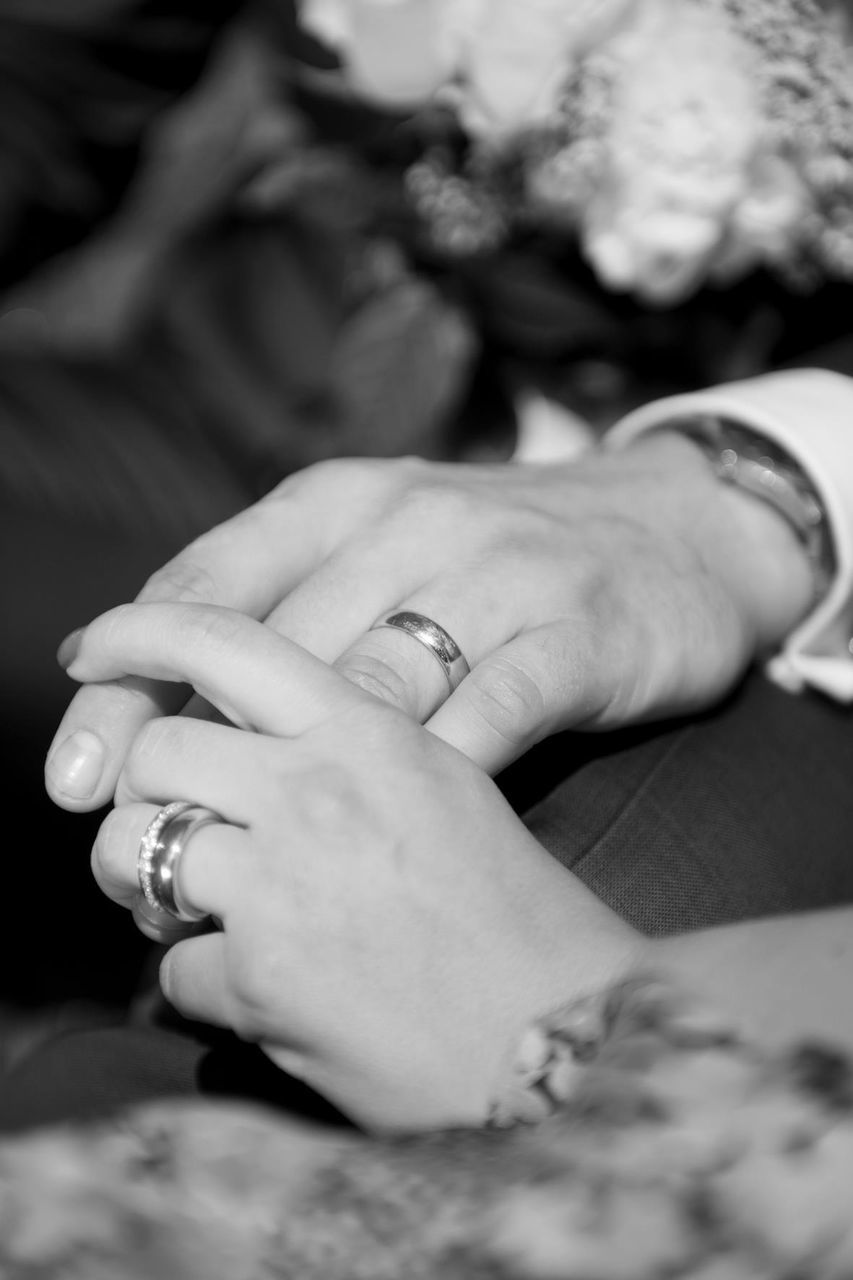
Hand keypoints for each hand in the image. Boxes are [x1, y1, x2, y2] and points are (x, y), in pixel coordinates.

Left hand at [46, 433, 811, 806]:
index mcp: (341, 501)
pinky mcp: (580, 637)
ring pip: (370, 691)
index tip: (73, 778)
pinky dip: (429, 788)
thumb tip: (157, 704)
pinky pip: (487, 722)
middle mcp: (409, 525)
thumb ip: (285, 606)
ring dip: (301, 798)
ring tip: (249, 877)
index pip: (203, 592)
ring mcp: (501, 577)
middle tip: (136, 858)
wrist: (682, 530)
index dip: (124, 686)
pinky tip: (389, 849)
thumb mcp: (385, 546)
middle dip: (190, 763)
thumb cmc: (503, 558)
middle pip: (267, 656)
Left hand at [75, 602, 642, 1129]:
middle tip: (166, 826)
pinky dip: (203, 988)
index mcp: (371, 726)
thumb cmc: (522, 908)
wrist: (576, 1036)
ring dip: (146, 888)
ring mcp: (290, 878)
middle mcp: (323, 784)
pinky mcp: (271, 977)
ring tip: (192, 908)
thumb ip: (352, 744)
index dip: (140, 632)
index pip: (227, 636)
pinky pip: (176, 971)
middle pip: (162, 745)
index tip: (91, 652)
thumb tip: (252, 740)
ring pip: (137, 850)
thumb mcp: (447, 788)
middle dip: (142, 791)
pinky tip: (262, 992)